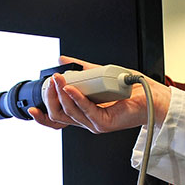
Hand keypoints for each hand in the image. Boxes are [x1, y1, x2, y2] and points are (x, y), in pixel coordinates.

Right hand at [27, 56, 170, 132]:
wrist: (152, 95)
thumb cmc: (129, 88)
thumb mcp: (98, 74)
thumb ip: (80, 69)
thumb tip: (63, 60)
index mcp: (83, 113)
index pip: (57, 119)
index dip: (42, 116)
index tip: (32, 107)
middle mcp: (87, 120)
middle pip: (59, 116)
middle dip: (50, 98)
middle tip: (50, 82)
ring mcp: (95, 123)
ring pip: (70, 113)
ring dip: (62, 95)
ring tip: (59, 79)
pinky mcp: (104, 123)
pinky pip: (86, 111)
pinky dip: (77, 99)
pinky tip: (71, 88)